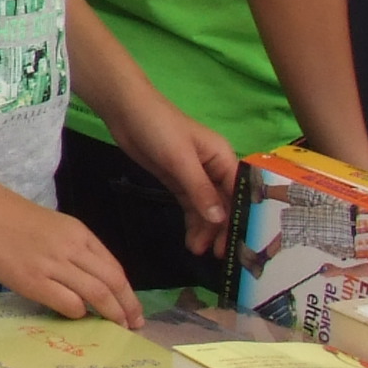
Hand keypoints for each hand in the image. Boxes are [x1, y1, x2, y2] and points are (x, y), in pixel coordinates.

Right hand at [0, 183, 142, 324]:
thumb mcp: (53, 227)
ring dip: (111, 315)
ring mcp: (53, 265)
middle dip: (127, 308)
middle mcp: (72, 248)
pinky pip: (69, 303)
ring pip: (97, 294)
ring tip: (116, 329)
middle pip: (113, 282)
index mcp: (79, 233)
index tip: (132, 309)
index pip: (114, 267)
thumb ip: (72, 249)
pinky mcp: (33, 281)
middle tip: (134, 326)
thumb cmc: (10, 217)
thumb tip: (87, 279)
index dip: (128, 292)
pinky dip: (79, 313)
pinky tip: (77, 317)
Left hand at [107, 97, 237, 261]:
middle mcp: (215, 168)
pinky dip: (193, 223)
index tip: (240, 243)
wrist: (126, 112)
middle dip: (222, 229)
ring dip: (206, 230)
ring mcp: (196, 176)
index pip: (240, 193)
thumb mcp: (181, 160)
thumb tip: (220, 219)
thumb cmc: (159, 128)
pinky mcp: (178, 181)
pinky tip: (192, 240)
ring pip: (207, 209)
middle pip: (225, 204)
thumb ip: (200, 190)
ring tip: (199, 252)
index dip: (241, 217)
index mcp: (224, 158)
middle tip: (219, 255)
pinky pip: (191, 206)